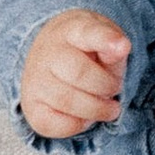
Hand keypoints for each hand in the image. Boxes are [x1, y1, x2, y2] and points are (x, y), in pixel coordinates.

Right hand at [16, 8, 129, 139]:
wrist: (48, 57)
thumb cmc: (85, 51)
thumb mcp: (104, 40)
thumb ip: (114, 47)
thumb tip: (121, 47)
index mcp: (71, 29)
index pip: (88, 33)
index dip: (106, 40)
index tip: (123, 46)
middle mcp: (47, 52)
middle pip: (80, 74)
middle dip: (106, 86)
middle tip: (115, 88)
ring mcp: (35, 80)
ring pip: (68, 102)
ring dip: (97, 110)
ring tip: (109, 108)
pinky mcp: (31, 107)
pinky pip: (56, 124)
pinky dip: (78, 125)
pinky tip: (85, 116)